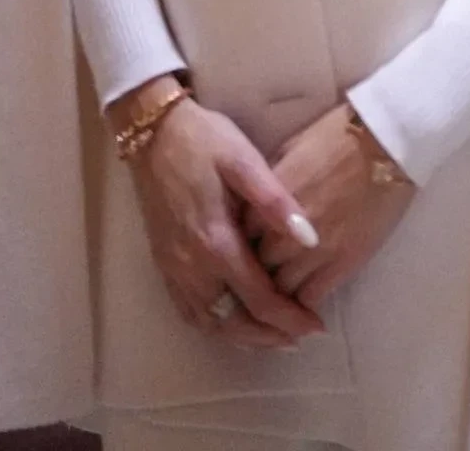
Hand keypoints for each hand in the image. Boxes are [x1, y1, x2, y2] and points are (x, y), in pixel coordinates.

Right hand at [120, 84, 327, 350]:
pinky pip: (188, 311)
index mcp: (216, 242)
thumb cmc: (205, 141)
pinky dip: (213, 326)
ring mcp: (174, 268)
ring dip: (242, 336)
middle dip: (269, 336)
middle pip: (233, 320)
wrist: (152, 132)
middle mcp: (192, 266)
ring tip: (273, 337)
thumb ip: (277, 202)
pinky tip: (231, 322)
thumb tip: (311, 238)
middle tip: (300, 337)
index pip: (258, 297)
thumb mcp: (245, 160)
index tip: (316, 325)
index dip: (289, 317)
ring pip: (209, 322)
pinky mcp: (163, 264)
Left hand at [248, 104, 414, 312]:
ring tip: (286, 289)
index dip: (244, 245)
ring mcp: (312, 253)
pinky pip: (310, 298)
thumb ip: (269, 186)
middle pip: (256, 269)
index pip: (239, 240)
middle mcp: (283, 234)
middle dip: (259, 270)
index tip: (250, 247)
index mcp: (266, 205)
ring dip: (280, 290)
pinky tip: (305, 298)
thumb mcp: (290, 151)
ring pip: (280, 290)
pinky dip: (303, 303)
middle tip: (267, 271)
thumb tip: (256, 206)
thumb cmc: (337, 137)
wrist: (384, 143)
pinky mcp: (341, 265)